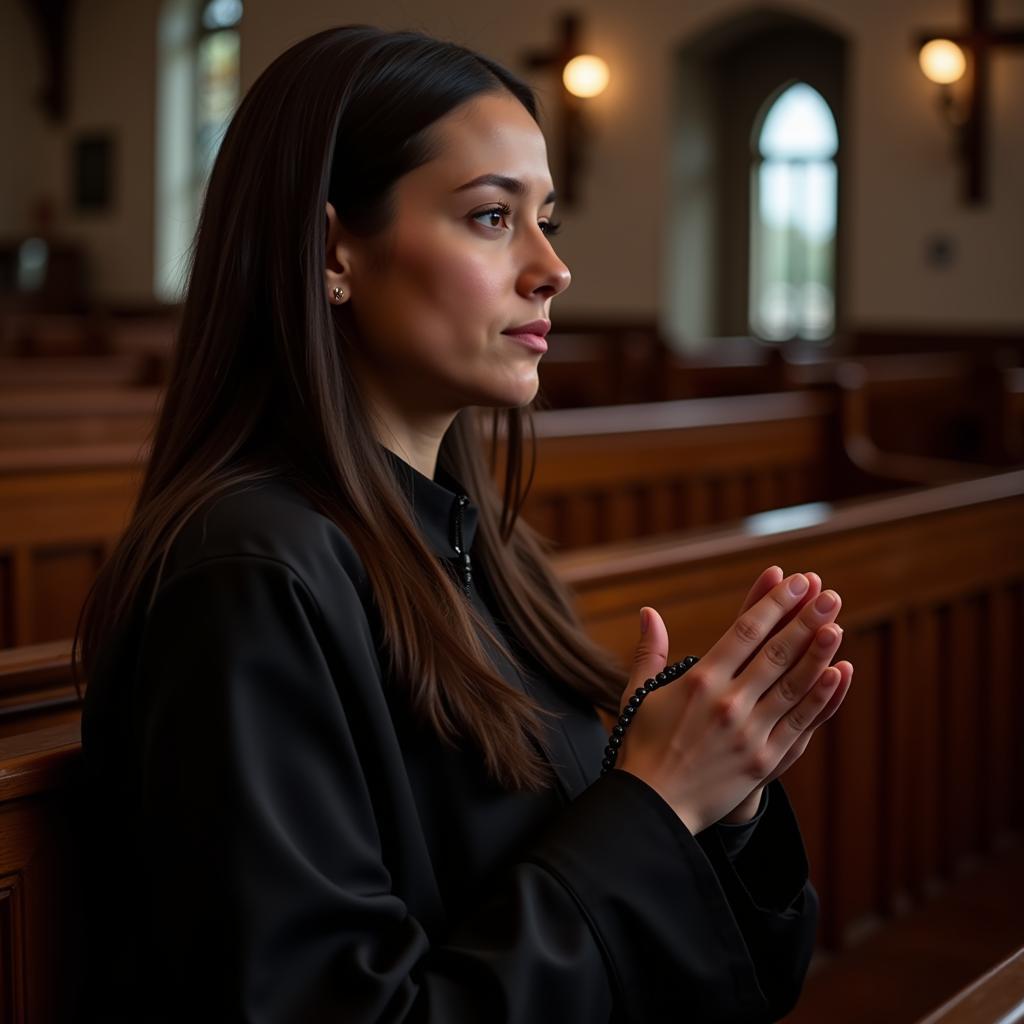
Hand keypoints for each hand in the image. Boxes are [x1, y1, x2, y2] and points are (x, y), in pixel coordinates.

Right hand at [617, 566, 852, 833]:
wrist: (653, 807)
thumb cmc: (643, 746)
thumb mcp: (639, 694)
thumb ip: (650, 651)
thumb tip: (648, 611)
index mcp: (699, 681)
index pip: (744, 631)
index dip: (772, 603)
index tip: (793, 581)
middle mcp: (728, 703)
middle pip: (776, 653)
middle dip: (805, 620)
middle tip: (828, 593)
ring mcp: (750, 733)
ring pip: (794, 685)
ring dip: (819, 652)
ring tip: (837, 624)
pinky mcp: (764, 761)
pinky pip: (800, 723)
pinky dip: (821, 697)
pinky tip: (838, 674)